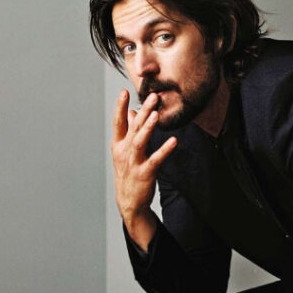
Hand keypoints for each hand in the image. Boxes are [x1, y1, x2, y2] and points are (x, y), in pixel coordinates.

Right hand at [111, 90, 176, 247]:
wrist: (129, 201)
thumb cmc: (128, 172)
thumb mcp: (124, 151)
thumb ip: (128, 131)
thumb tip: (132, 112)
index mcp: (118, 145)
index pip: (118, 123)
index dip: (120, 107)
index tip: (124, 92)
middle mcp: (124, 152)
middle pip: (133, 128)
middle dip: (143, 111)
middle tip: (153, 96)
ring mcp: (134, 163)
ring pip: (140, 141)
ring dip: (148, 127)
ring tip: (156, 114)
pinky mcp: (145, 173)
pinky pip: (156, 159)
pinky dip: (165, 150)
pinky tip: (174, 141)